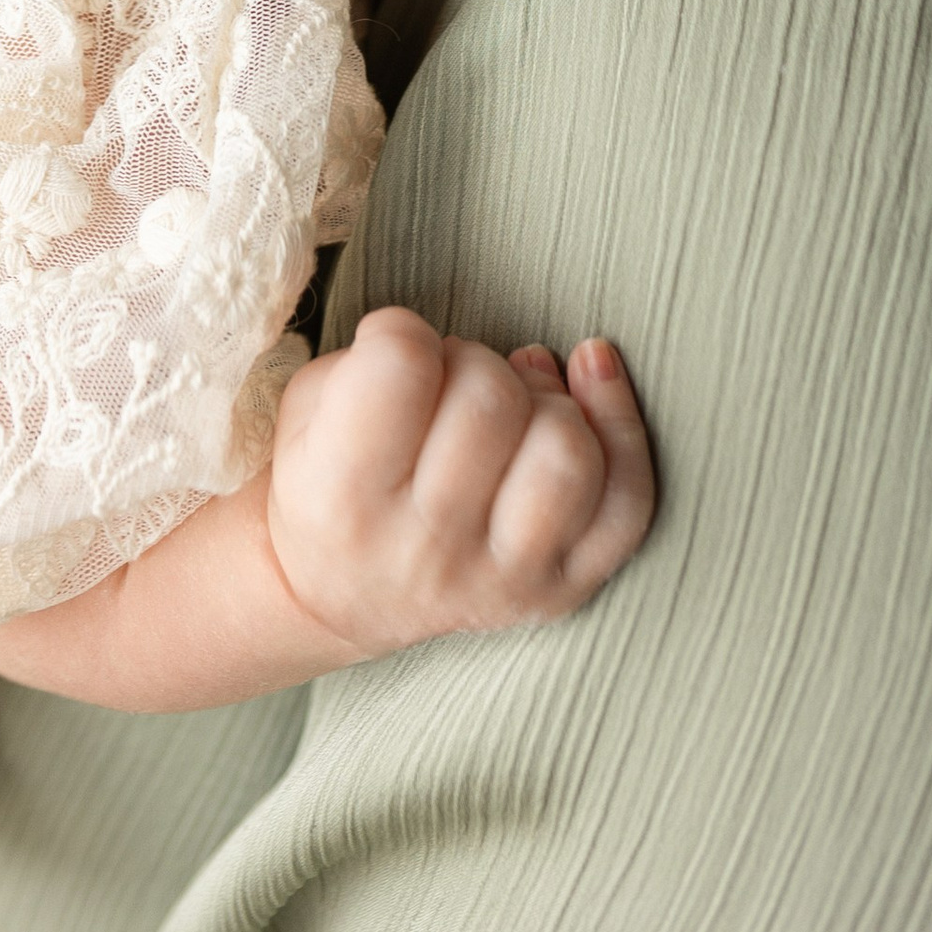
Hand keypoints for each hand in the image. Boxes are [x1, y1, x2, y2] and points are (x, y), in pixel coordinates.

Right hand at [267, 306, 655, 656]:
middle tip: (446, 383)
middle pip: (491, 402)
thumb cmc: (323, 481)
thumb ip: (373, 362)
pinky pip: (625, 506)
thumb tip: (508, 356)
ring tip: (512, 404)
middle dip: (472, 363)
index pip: (401, 369)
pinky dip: (622, 430)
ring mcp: (501, 577)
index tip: (391, 351)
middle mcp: (426, 549)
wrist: (334, 597)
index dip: (399, 334)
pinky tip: (590, 380)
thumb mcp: (305, 412)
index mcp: (342, 499)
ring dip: (546, 401)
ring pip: (567, 455)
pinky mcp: (556, 589)